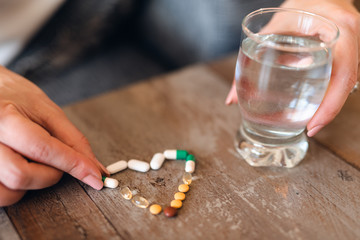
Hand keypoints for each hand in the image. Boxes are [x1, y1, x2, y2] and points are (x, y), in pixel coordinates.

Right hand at [0, 66, 108, 206]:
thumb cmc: (15, 98)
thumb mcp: (47, 111)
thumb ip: (73, 140)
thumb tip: (95, 167)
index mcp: (3, 117)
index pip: (42, 148)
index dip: (74, 165)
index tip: (95, 176)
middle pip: (20, 175)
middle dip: (50, 175)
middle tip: (57, 164)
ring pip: (7, 192)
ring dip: (31, 185)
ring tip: (33, 163)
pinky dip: (15, 190)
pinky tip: (20, 170)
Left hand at [226, 0, 359, 136]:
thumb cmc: (301, 4)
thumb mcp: (276, 25)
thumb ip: (252, 56)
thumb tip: (232, 98)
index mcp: (339, 28)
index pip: (343, 72)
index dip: (330, 104)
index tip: (313, 124)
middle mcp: (353, 37)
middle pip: (348, 82)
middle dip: (329, 110)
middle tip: (310, 128)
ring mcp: (356, 46)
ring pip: (348, 82)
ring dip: (330, 104)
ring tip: (311, 121)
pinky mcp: (351, 52)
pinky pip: (345, 76)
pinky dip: (331, 93)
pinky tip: (316, 104)